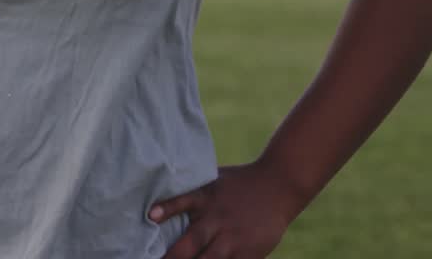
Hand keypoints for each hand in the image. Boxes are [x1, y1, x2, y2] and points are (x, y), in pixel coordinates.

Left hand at [150, 161, 302, 258]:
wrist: (279, 186)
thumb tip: (158, 198)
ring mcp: (233, 238)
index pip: (184, 201)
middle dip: (173, 257)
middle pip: (192, 241)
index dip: (167, 208)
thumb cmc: (239, 183)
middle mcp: (218, 219)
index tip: (151, 216)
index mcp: (207, 198)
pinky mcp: (249, 253)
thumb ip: (192, 191)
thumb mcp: (214, 180)